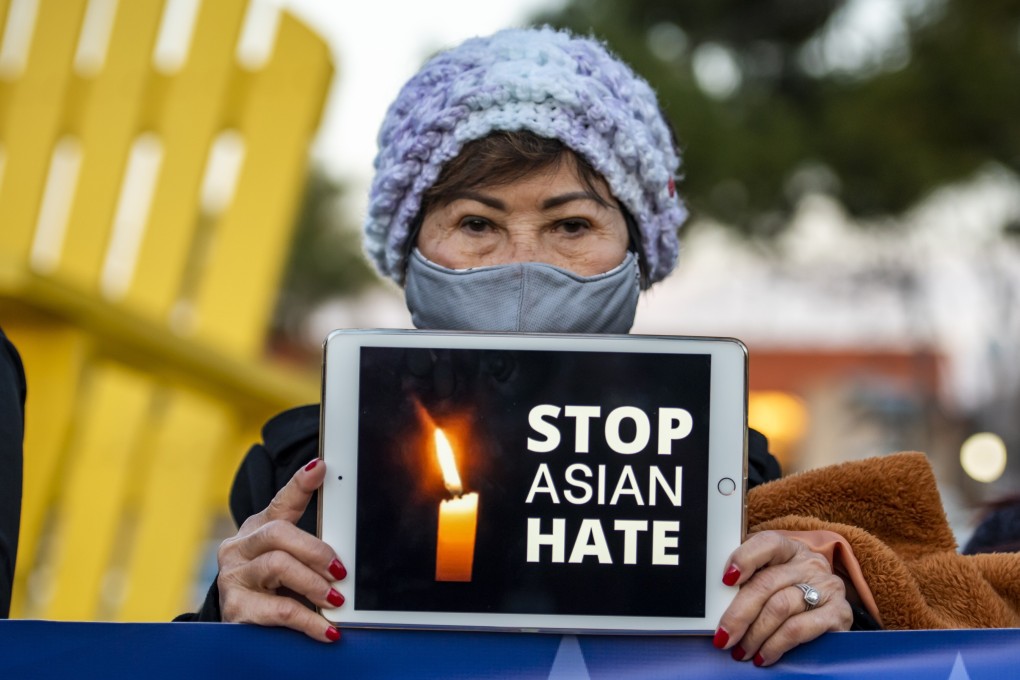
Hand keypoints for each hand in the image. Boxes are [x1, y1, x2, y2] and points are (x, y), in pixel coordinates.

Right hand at [216, 459, 345, 641]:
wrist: (238, 625)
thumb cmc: (270, 588)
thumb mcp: (289, 563)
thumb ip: (311, 551)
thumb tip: (348, 555)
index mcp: (257, 529)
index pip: (280, 502)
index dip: (300, 484)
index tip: (320, 468)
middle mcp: (240, 547)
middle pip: (279, 533)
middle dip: (316, 551)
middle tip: (341, 571)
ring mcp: (233, 577)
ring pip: (277, 566)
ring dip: (313, 584)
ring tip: (336, 599)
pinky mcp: (236, 608)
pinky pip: (278, 610)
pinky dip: (308, 620)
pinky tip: (326, 629)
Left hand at [713, 531, 852, 665]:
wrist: (829, 610)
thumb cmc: (788, 592)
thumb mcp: (769, 577)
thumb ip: (747, 579)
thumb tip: (715, 600)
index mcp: (789, 548)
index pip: (767, 543)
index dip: (744, 558)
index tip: (725, 580)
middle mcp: (809, 563)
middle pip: (766, 583)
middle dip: (739, 613)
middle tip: (723, 636)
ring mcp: (827, 587)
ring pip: (780, 607)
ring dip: (755, 634)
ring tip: (741, 651)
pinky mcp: (839, 613)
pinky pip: (799, 629)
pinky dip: (776, 645)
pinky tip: (764, 656)